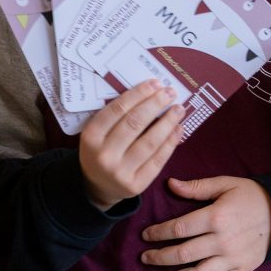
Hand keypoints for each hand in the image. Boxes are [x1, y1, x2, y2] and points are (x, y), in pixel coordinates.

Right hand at [79, 82, 183, 211]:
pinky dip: (170, 142)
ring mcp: (120, 172)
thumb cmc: (101, 150)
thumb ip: (116, 116)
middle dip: (155, 104)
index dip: (139, 94)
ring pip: (149, 142)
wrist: (97, 187)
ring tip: (179, 109)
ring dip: (168, 122)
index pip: (117, 110)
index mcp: (91, 137)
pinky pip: (157, 160)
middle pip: (134, 123)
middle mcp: (104, 155)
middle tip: (170, 92)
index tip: (155, 83)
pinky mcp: (136, 185)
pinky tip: (178, 129)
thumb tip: (150, 92)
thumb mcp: (97, 133)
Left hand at [139, 176, 270, 270]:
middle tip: (145, 258)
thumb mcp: (225, 184)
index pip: (178, 229)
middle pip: (183, 254)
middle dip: (159, 257)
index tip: (146, 235)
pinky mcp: (242, 270)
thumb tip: (170, 184)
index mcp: (216, 217)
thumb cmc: (251, 196)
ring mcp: (233, 259)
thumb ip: (197, 187)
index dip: (158, 233)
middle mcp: (222, 241)